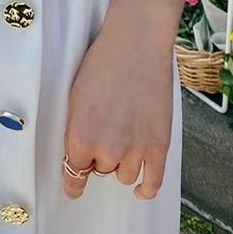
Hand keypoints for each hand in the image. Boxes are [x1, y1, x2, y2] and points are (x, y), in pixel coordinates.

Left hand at [62, 20, 173, 200]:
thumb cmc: (101, 64)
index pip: (73, 175)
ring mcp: (136, 151)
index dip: (73, 180)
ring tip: (123, 137)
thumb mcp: (75, 98)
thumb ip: (76, 131)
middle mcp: (107, 151)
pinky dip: (145, 188)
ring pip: (124, 175)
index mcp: (80, 138)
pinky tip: (140, 189)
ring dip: (121, 163)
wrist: (136, 44)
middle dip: (99, 156)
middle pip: (100, 170)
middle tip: (105, 130)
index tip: (73, 186)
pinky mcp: (159, 146)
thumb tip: (77, 156)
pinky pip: (152, 182)